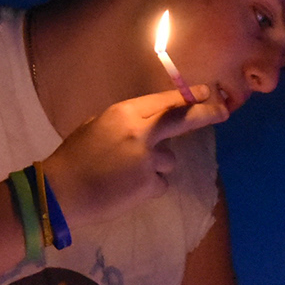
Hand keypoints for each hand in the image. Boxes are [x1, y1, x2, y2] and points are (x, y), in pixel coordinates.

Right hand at [42, 87, 225, 227]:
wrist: (60, 192)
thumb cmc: (74, 158)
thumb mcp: (97, 127)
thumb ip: (127, 123)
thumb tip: (150, 124)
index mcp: (124, 113)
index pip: (165, 101)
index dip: (189, 97)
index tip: (207, 92)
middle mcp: (140, 132)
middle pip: (182, 120)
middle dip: (206, 113)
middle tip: (223, 111)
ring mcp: (147, 159)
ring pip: (168, 160)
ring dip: (156, 167)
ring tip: (126, 175)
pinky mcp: (149, 184)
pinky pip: (159, 183)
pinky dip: (147, 187)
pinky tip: (125, 190)